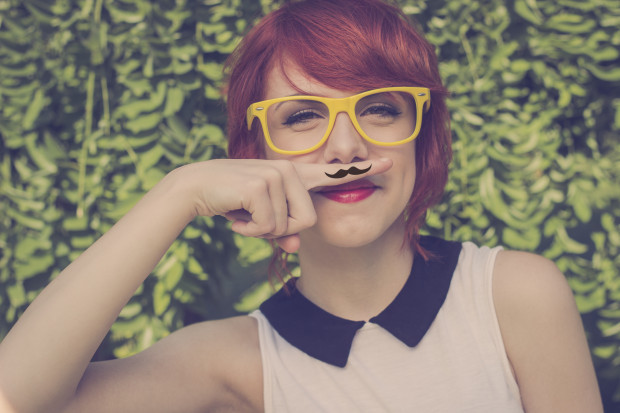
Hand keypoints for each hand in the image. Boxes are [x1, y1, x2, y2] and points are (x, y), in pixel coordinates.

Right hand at [180, 158, 392, 252]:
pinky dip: (250, 230)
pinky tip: (236, 215)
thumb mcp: (260, 220)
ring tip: (243, 213)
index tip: (389, 163)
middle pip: (308, 222)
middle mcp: (290, 170)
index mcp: (293, 175)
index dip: (362, 170)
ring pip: (288, 227)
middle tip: (254, 219)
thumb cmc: (230, 201)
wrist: (195, 187)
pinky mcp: (263, 184)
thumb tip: (294, 248)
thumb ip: (281, 232)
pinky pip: (269, 227)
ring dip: (262, 231)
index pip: (333, 173)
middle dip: (279, 232)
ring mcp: (278, 174)